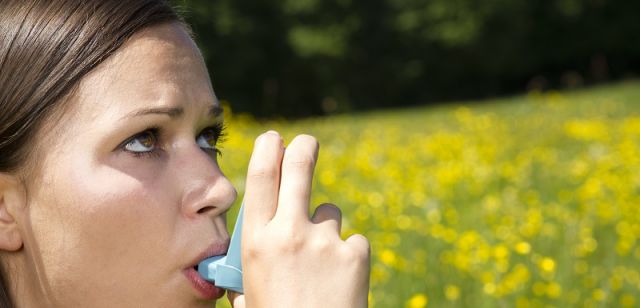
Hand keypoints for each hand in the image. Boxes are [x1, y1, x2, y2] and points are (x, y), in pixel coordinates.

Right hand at [228, 131, 369, 307]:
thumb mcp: (248, 300)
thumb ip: (246, 278)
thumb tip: (241, 273)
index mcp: (257, 242)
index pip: (261, 178)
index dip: (268, 150)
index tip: (274, 138)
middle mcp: (290, 233)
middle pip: (300, 168)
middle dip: (303, 148)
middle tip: (307, 142)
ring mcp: (326, 241)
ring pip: (330, 212)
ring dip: (325, 227)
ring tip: (322, 264)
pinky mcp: (356, 253)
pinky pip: (353, 242)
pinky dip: (348, 255)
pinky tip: (342, 281)